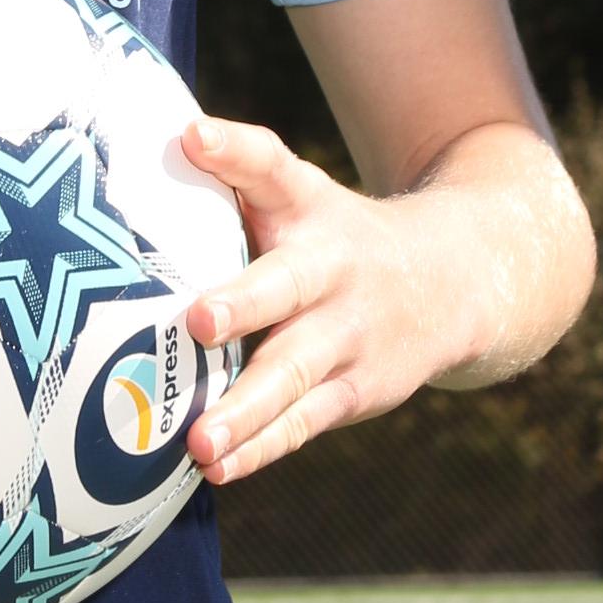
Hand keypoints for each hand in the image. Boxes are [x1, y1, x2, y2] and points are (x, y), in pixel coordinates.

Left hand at [177, 115, 454, 485]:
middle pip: (286, 284)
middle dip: (244, 303)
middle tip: (200, 321)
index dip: (234, 150)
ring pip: (293, 372)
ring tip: (198, 439)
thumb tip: (150, 143)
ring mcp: (347, 333)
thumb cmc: (331, 236)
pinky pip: (303, 421)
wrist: (451, 281)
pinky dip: (261, 446)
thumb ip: (231, 176)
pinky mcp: (354, 388)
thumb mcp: (295, 195)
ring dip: (245, 408)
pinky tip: (217, 466)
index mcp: (307, 207)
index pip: (271, 166)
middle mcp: (330, 268)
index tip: (193, 137)